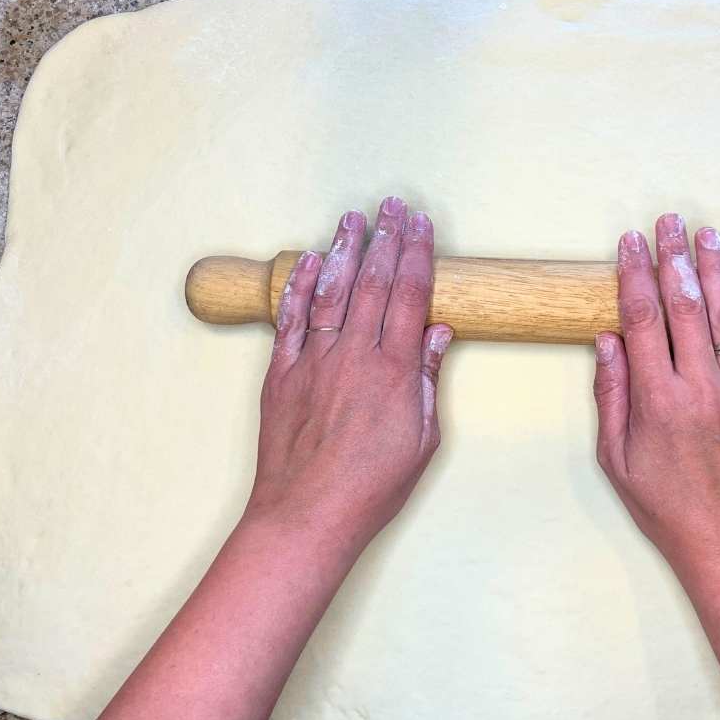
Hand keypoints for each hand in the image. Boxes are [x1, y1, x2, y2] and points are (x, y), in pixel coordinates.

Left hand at [247, 196, 452, 557]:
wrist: (307, 514)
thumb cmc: (370, 486)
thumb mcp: (422, 439)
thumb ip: (428, 381)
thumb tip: (438, 335)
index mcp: (394, 370)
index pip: (410, 295)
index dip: (418, 254)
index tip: (422, 225)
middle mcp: (354, 355)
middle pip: (374, 282)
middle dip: (386, 238)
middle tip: (393, 205)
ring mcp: (314, 361)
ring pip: (332, 291)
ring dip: (346, 250)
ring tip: (354, 218)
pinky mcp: (281, 374)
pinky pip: (291, 319)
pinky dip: (301, 286)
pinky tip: (312, 261)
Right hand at [592, 213, 719, 577]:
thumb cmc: (669, 509)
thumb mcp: (618, 460)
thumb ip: (611, 396)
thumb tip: (607, 340)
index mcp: (659, 400)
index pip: (643, 318)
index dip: (635, 274)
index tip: (631, 242)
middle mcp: (703, 387)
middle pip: (687, 304)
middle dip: (675, 257)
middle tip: (669, 221)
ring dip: (717, 269)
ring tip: (707, 234)